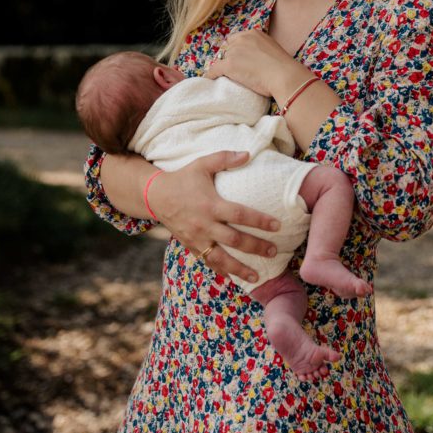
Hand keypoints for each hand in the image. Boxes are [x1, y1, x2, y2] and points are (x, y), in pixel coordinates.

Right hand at [147, 150, 279, 283]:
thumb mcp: (202, 164)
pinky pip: (207, 262)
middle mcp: (204, 224)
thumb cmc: (183, 178)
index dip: (259, 221)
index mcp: (210, 204)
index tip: (277, 226)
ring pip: (220, 258)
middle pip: (234, 240)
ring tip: (257, 277)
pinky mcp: (190, 246)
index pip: (239, 214)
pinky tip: (235, 279)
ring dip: (239, 269)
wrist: (155, 196)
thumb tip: (248, 153)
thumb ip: (225, 158)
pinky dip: (221, 271)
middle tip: (274, 251)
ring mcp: (197, 238)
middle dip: (255, 247)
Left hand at [205, 28, 299, 99]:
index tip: (239, 60)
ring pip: (222, 60)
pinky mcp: (229, 65)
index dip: (236, 51)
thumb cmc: (283, 68)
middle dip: (230, 58)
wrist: (285, 76)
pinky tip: (210, 81)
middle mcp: (242, 39)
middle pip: (227, 49)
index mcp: (253, 33)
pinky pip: (214, 70)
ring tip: (229, 78)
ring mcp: (235, 52)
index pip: (236, 39)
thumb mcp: (272, 50)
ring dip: (224, 68)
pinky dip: (211, 75)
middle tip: (236, 71)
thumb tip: (255, 59)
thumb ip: (261, 49)